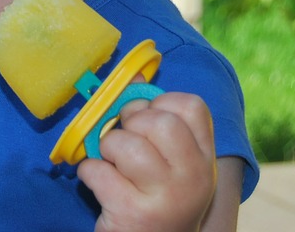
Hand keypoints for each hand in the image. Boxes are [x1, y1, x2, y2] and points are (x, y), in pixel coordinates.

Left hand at [77, 92, 217, 231]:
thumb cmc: (158, 198)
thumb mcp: (172, 163)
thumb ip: (158, 123)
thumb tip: (133, 80)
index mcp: (205, 158)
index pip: (192, 106)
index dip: (160, 104)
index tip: (147, 121)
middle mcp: (194, 177)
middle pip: (161, 122)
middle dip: (131, 123)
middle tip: (124, 142)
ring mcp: (167, 197)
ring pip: (126, 145)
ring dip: (107, 149)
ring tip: (112, 164)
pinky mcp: (135, 214)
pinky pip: (98, 171)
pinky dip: (89, 172)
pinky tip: (99, 183)